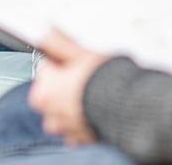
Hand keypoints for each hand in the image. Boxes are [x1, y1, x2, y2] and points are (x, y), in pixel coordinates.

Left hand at [28, 29, 109, 145]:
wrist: (128, 108)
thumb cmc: (104, 82)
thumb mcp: (81, 54)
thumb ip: (59, 43)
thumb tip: (46, 32)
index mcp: (43, 91)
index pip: (46, 68)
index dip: (64, 61)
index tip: (77, 60)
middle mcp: (49, 114)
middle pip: (52, 91)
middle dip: (66, 84)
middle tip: (87, 76)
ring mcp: (64, 129)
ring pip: (64, 111)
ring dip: (74, 103)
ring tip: (94, 92)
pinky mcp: (80, 139)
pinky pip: (77, 126)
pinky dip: (84, 118)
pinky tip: (97, 108)